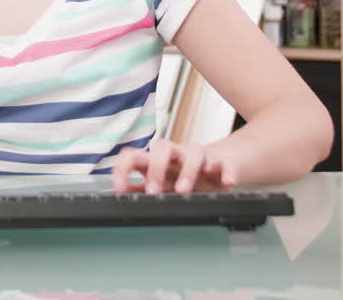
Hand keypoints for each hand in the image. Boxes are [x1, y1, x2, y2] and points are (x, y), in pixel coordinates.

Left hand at [110, 139, 237, 193]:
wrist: (219, 166)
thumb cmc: (184, 176)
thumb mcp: (160, 184)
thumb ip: (139, 190)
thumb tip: (114, 196)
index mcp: (156, 161)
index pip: (134, 155)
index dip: (122, 170)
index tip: (118, 190)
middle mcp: (176, 156)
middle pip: (163, 147)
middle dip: (156, 168)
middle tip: (154, 191)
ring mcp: (199, 158)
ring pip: (194, 151)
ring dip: (188, 170)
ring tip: (183, 190)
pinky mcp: (221, 164)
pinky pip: (224, 163)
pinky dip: (226, 171)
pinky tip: (227, 183)